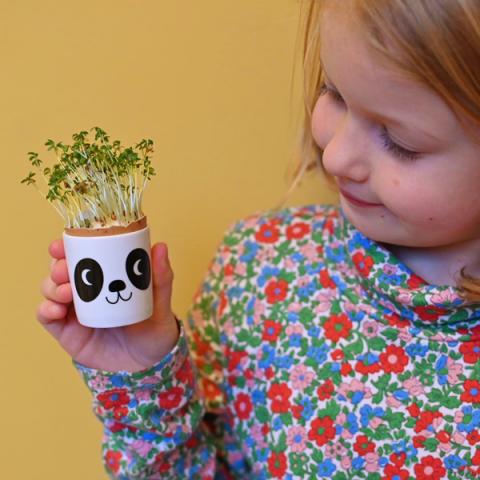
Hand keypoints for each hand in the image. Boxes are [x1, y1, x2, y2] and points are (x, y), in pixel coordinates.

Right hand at [37, 240, 178, 371]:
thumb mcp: (160, 304)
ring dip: (52, 286)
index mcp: (106, 275)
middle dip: (58, 264)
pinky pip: (47, 315)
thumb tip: (160, 246)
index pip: (83, 253)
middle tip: (64, 269)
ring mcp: (74, 308)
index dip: (71, 244)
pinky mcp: (65, 329)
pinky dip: (46, 308)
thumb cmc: (153, 329)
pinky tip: (56, 309)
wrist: (146, 365)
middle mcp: (86, 289)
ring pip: (51, 288)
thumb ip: (161, 278)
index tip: (66, 240)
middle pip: (61, 268)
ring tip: (67, 292)